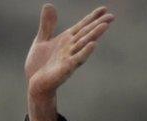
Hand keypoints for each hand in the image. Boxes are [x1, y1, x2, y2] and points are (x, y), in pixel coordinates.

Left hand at [24, 5, 113, 120]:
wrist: (34, 85)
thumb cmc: (39, 65)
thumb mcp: (41, 40)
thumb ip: (47, 25)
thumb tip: (49, 5)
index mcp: (66, 40)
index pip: (82, 26)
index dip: (92, 17)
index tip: (104, 9)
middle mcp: (70, 48)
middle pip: (86, 34)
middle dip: (98, 25)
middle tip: (112, 16)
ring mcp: (69, 58)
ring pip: (84, 44)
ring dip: (94, 35)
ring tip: (105, 26)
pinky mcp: (65, 69)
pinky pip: (76, 60)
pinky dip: (84, 52)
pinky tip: (92, 45)